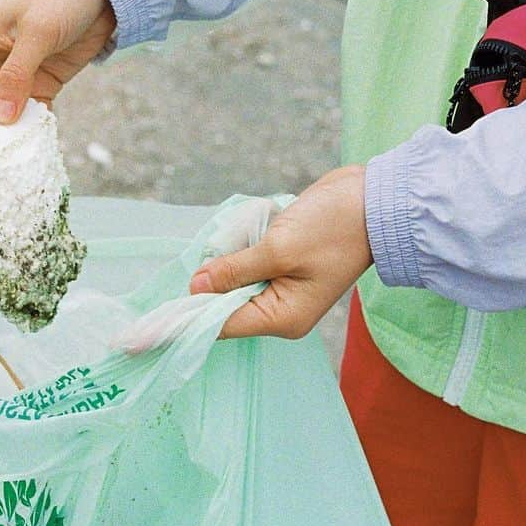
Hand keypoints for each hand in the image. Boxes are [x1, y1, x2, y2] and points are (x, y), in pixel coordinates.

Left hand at [188, 165, 371, 339]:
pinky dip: (239, 249)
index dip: (187, 318)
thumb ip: (234, 270)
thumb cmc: (334, 228)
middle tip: (204, 254)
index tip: (150, 324)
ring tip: (242, 234)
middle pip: (224, 305)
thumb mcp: (279, 249)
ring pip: (232, 283)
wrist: (376, 201)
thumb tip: (195, 287)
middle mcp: (280, 311)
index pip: (221, 324)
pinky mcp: (282, 266)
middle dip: (209, 281)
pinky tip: (250, 230)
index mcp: (282, 318)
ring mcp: (281, 289)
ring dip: (227, 259)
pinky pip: (246, 265)